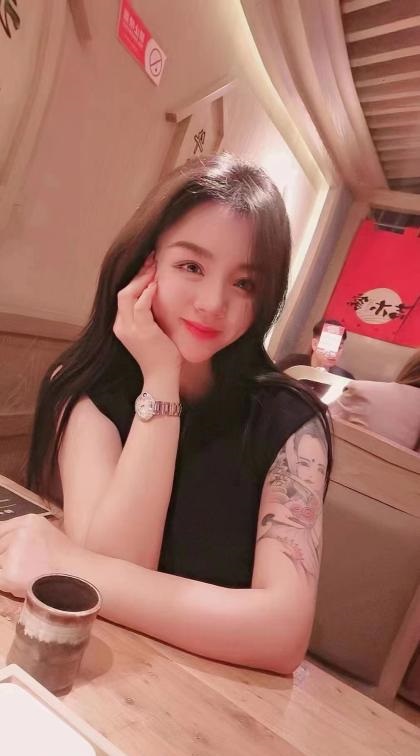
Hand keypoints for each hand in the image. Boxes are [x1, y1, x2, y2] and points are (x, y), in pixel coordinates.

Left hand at [0, 515, 78, 597]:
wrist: (80, 577)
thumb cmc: (66, 560)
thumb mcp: (47, 535)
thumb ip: (24, 534)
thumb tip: (4, 542)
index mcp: (30, 521)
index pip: (1, 528)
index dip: (2, 542)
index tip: (4, 550)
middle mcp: (20, 533)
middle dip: (4, 559)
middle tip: (22, 566)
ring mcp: (14, 553)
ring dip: (7, 572)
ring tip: (27, 576)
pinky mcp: (10, 573)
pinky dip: (7, 586)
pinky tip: (24, 585)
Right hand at [113, 256, 180, 381]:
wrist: (161, 376)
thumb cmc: (160, 355)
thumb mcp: (151, 331)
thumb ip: (149, 315)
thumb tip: (157, 295)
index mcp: (122, 325)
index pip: (124, 295)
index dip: (135, 278)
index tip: (148, 265)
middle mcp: (121, 326)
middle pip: (123, 291)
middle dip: (138, 273)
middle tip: (152, 259)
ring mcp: (129, 329)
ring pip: (128, 295)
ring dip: (143, 278)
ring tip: (155, 266)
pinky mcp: (141, 332)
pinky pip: (141, 306)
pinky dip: (147, 293)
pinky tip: (156, 283)